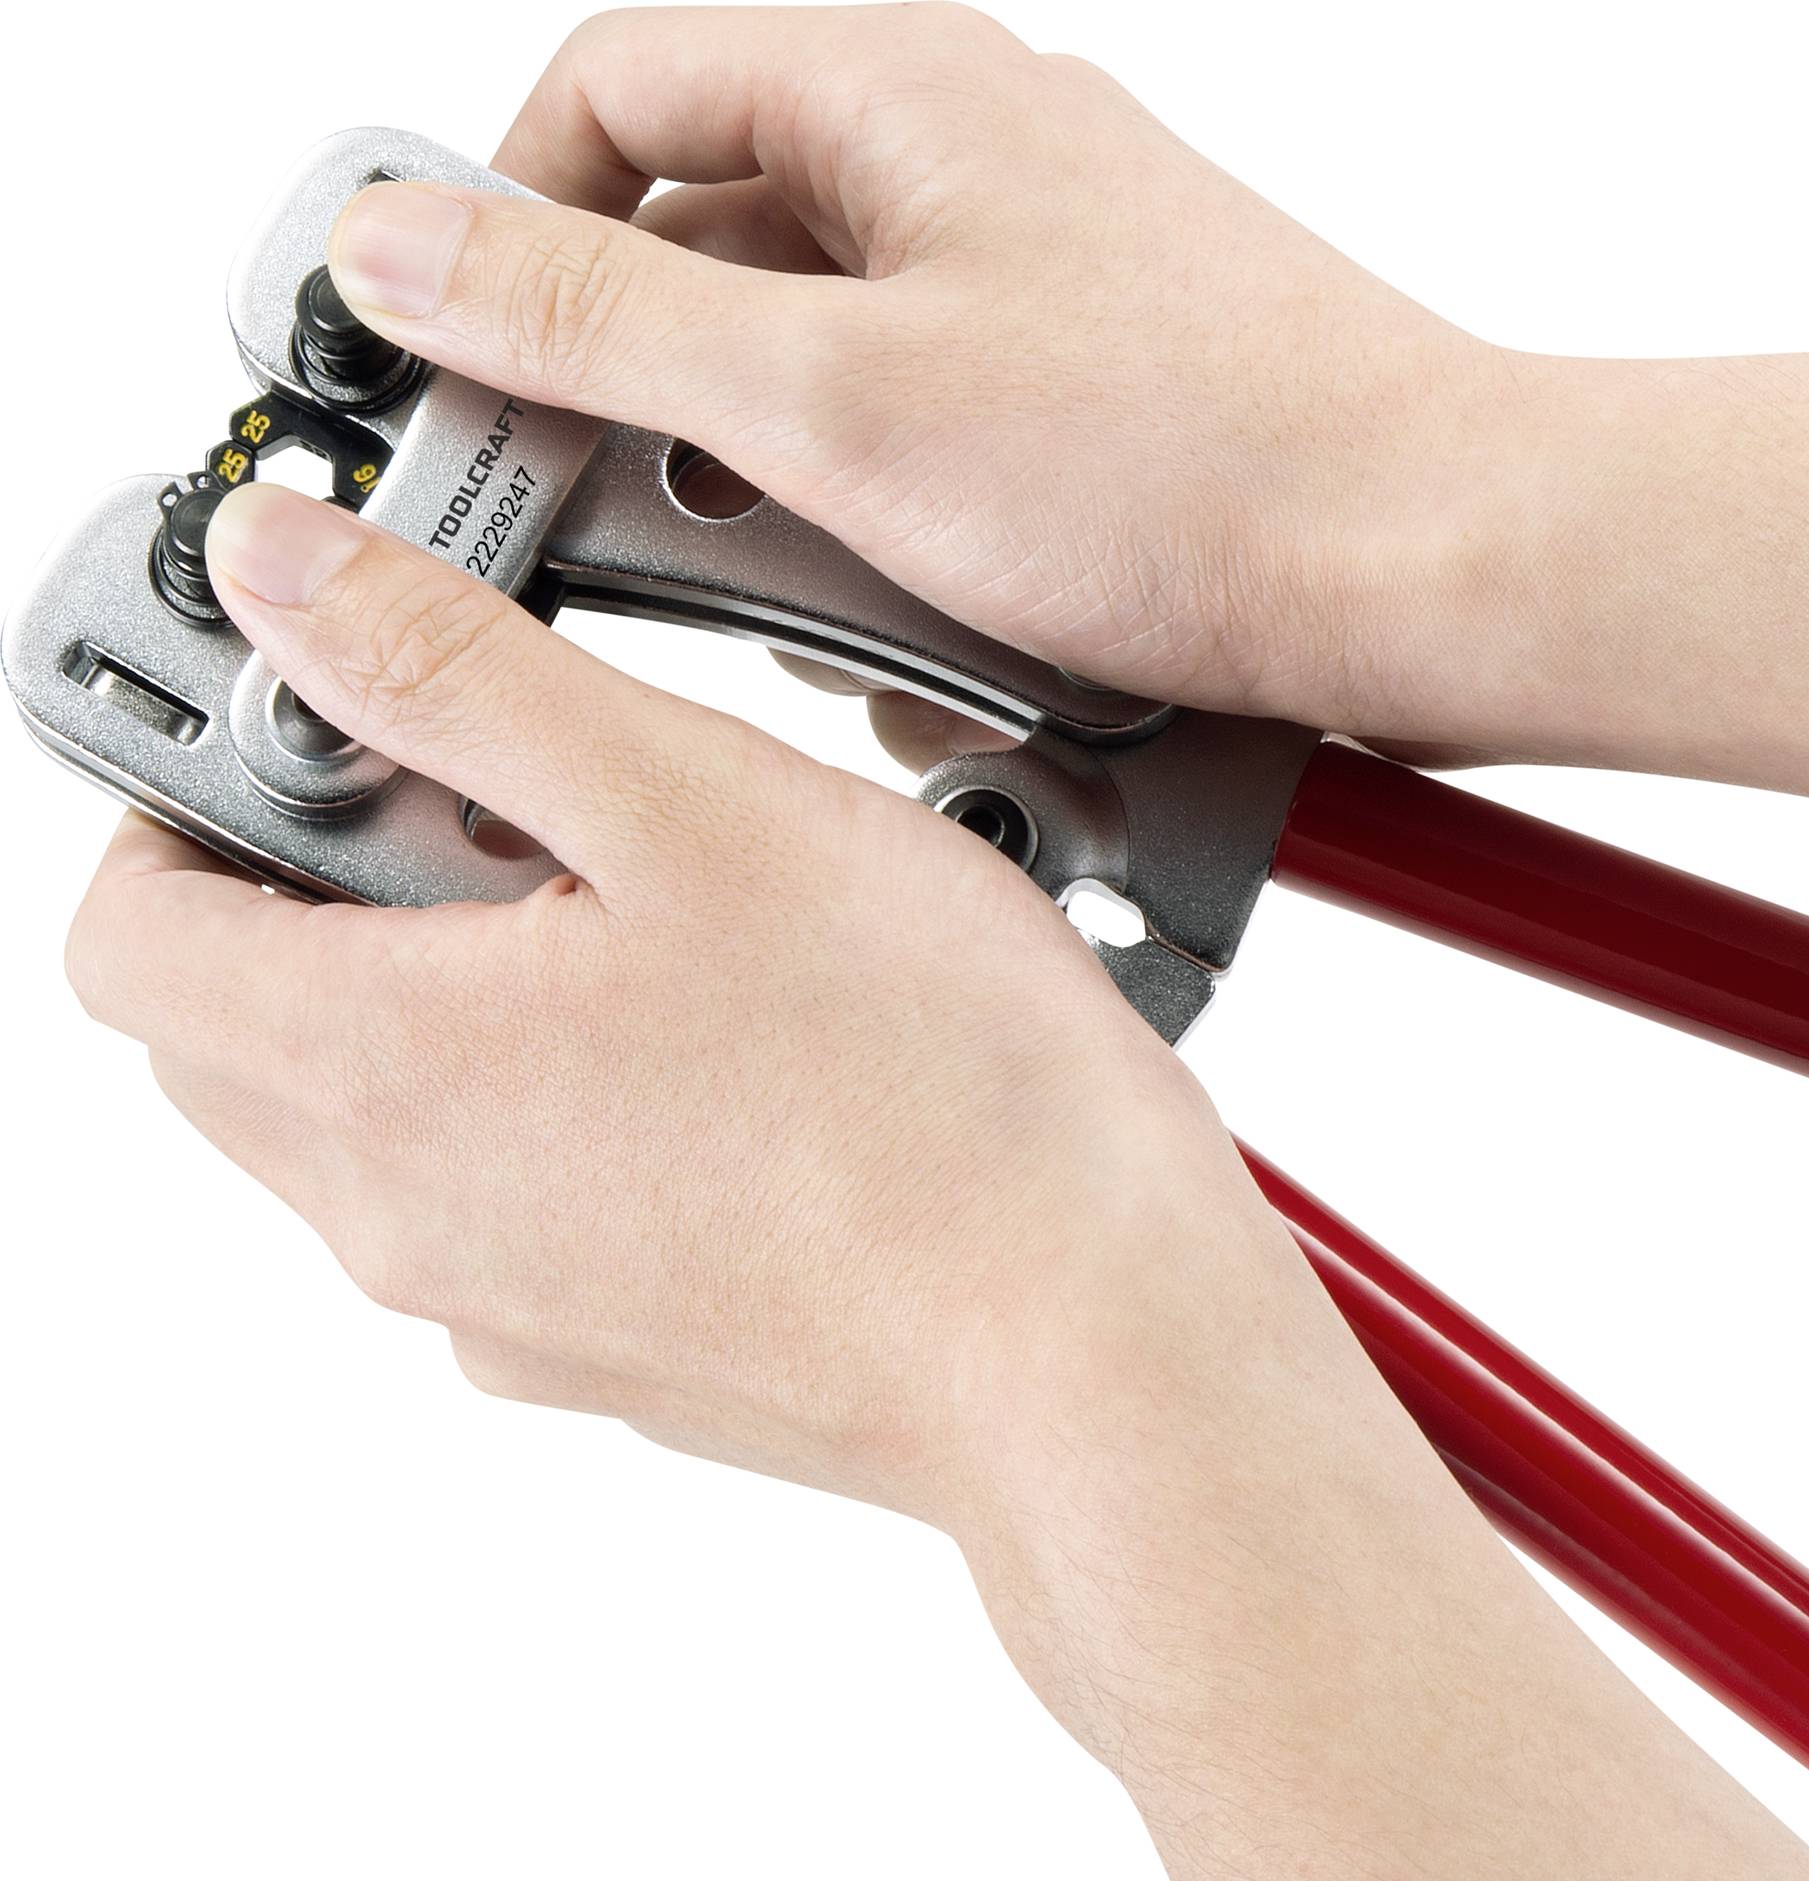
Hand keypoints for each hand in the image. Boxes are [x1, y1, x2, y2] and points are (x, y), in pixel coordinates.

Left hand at [61, 483, 1808, 1880]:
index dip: (190, 797)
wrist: (1094, 1344)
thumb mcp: (687, 803)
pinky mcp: (617, 1347)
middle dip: (330, 886)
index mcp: (379, 1069)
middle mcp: (406, 1218)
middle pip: (242, 1028)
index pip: (129, 927)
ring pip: (385, 1114)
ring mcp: (510, 1304)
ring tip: (659, 915)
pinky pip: (514, 1196)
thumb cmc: (931, 1099)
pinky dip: (555, 1100)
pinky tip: (732, 1044)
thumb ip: (458, 674)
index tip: (326, 724)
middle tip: (513, 801)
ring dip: (456, 991)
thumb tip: (279, 578)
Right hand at [318, 3, 1529, 766]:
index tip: (457, 357)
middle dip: (659, 404)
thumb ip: (595, 318)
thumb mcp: (833, 398)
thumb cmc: (1199, 464)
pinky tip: (938, 628)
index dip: (504, 217)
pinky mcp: (1087, 405)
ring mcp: (1035, 283)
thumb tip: (404, 254)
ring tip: (847, 591)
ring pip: (812, 373)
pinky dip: (897, 542)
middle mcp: (969, 160)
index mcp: (899, 87)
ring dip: (788, 504)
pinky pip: (922, 451)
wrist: (1430, 573)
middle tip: (642, 521)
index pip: (611, 85)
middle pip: (704, 241)